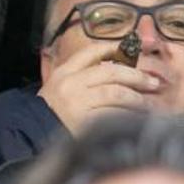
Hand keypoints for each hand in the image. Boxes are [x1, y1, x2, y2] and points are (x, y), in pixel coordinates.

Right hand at [37, 44, 159, 133]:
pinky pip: (114, 115)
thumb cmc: (49, 114)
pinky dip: (129, 116)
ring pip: (116, 93)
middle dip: (136, 76)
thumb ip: (80, 79)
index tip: (133, 49)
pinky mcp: (84, 121)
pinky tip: (138, 119)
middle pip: (111, 72)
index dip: (114, 48)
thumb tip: (117, 72)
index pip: (91, 52)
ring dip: (137, 98)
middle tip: (152, 82)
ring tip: (148, 104)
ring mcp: (77, 102)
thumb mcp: (58, 89)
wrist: (31, 135)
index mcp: (63, 73)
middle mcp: (70, 84)